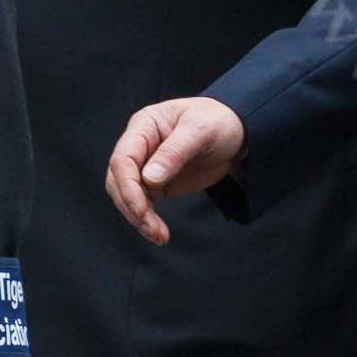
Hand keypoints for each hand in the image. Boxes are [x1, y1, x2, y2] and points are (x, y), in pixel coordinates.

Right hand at [104, 97, 245, 245]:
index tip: (141, 209)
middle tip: (153, 229)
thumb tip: (148, 179)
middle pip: (119, 181)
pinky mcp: (155, 184)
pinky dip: (147, 220)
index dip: (128, 186)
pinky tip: (159, 232)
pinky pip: (142, 204)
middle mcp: (139, 146)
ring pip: (126, 196)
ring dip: (138, 218)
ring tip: (160, 236)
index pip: (122, 159)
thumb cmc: (218, 121)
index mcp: (144, 126)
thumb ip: (175, 152)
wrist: (238, 132)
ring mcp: (145, 166)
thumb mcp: (202, 130)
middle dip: (132, 207)